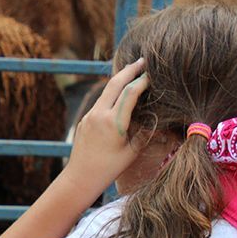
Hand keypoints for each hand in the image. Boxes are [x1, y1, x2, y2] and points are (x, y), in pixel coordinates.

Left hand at [65, 58, 148, 193]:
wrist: (80, 177)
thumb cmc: (109, 168)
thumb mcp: (132, 152)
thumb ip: (144, 133)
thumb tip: (157, 119)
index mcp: (113, 122)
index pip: (130, 92)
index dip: (143, 80)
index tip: (153, 73)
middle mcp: (99, 114)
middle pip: (115, 83)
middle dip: (130, 70)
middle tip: (143, 60)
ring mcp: (89, 115)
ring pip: (106, 91)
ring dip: (119, 80)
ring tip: (132, 72)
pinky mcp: (84, 119)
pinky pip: (100, 102)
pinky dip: (111, 94)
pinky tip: (119, 95)